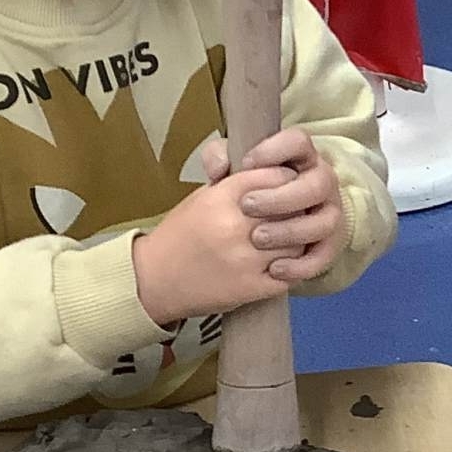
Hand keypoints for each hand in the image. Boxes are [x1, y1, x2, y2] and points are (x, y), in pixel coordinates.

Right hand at [134, 165, 302, 326]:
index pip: (278, 177)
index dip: (286, 181)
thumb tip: (268, 164)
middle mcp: (236, 225)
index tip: (285, 186)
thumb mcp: (202, 196)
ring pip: (297, 241)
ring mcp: (246, 258)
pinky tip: (279, 262)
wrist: (154, 279)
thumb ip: (235, 180)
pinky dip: (291, 267)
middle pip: (293, 208)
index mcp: (223, 197)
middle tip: (291, 213)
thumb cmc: (180, 234)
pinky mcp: (252, 287)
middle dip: (295, 209)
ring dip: (296, 239)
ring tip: (285, 238)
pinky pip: (291, 273)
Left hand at [199, 127, 347, 284]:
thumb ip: (219, 158)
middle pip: (318, 183)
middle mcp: (322, 183)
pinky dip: (301, 265)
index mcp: (302, 158)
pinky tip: (274, 269)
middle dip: (283, 196)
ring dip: (291, 230)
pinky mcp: (328, 247)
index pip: (300, 141)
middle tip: (247, 206)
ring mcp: (329, 215)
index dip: (277, 150)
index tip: (247, 163)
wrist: (265, 229)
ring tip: (257, 238)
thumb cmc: (250, 194)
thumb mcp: (233, 171)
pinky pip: (323, 257)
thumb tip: (218, 168)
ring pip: (325, 222)